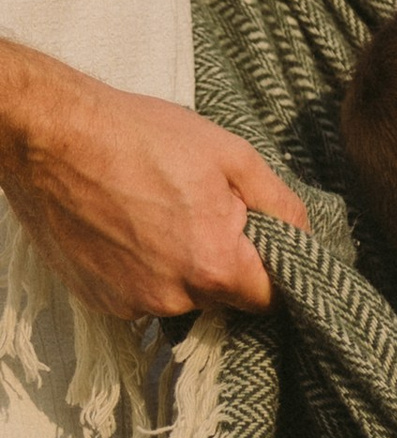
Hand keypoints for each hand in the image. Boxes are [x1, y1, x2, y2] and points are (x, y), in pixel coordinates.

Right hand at [0, 52, 306, 314]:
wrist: (50, 134)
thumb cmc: (140, 135)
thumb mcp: (230, 154)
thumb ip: (279, 203)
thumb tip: (305, 235)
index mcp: (214, 266)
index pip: (270, 300)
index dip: (274, 273)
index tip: (264, 248)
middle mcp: (173, 297)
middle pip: (222, 298)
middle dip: (222, 263)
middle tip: (199, 212)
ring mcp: (130, 303)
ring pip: (179, 296)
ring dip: (179, 266)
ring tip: (155, 214)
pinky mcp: (97, 300)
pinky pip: (138, 295)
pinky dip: (140, 270)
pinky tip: (126, 227)